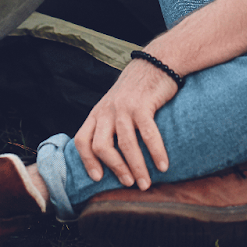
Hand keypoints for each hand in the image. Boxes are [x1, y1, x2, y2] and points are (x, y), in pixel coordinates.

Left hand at [74, 57, 178, 188]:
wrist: (156, 62)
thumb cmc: (137, 90)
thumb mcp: (115, 105)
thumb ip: (109, 125)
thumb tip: (111, 157)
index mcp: (97, 113)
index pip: (82, 140)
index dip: (87, 161)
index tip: (97, 178)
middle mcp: (107, 111)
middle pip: (101, 147)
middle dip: (115, 168)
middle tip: (128, 183)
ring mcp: (123, 108)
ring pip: (126, 144)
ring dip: (137, 167)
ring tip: (145, 183)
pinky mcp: (142, 105)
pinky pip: (148, 134)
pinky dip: (156, 152)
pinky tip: (163, 166)